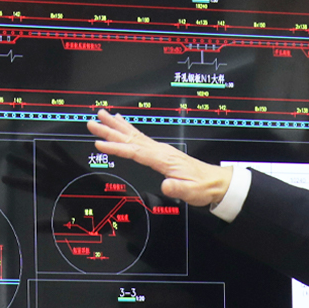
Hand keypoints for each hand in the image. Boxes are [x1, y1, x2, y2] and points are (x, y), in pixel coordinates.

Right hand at [85, 110, 232, 206]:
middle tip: (92, 122)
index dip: (116, 147)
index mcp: (163, 159)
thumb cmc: (203, 186)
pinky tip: (121, 122)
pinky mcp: (160, 151)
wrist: (216, 182)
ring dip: (115, 126)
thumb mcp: (191, 191)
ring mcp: (160, 149)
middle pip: (130, 138)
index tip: (100, 143)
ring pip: (133, 134)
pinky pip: (140, 137)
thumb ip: (178, 188)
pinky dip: (128, 128)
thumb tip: (166, 184)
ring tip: (101, 116)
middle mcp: (160, 150)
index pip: (135, 151)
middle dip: (110, 130)